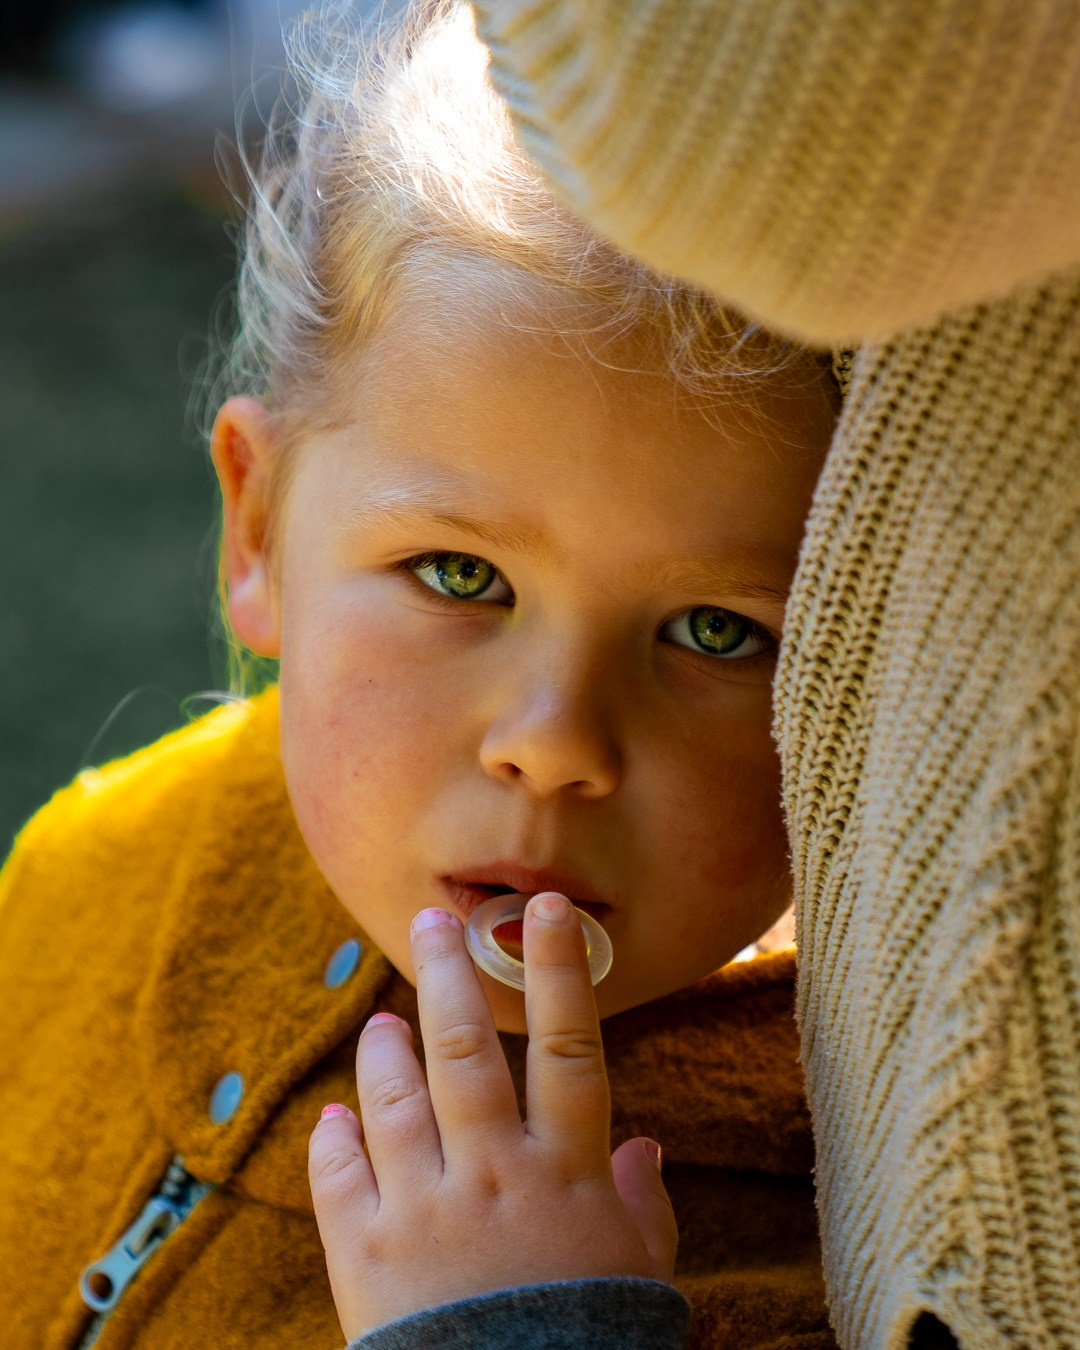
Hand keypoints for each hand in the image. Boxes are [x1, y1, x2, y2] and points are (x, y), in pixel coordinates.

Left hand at [308, 892, 677, 1341]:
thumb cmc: (590, 1344)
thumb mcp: (639, 1271)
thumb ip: (641, 1204)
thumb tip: (645, 1148)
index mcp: (565, 1171)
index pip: (567, 1046)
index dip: (555, 969)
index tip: (544, 908)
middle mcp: (493, 1175)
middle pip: (467, 1050)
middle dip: (450, 975)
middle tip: (433, 921)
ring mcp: (425, 1211)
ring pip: (397, 1100)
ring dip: (387, 1050)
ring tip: (384, 1018)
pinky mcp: (367, 1256)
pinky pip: (340, 1178)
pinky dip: (335, 1138)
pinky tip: (335, 1113)